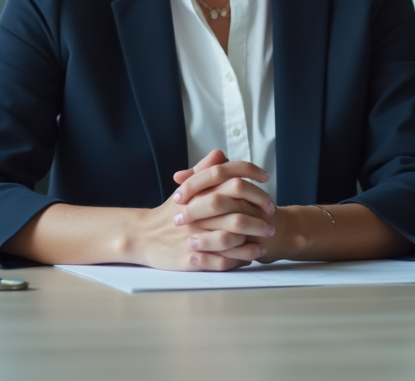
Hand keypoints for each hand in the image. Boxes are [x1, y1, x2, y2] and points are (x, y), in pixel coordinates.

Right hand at [129, 150, 274, 270]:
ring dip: (253, 238)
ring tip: (267, 237)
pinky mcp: (191, 259)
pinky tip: (252, 256)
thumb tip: (220, 154)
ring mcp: (194, 237)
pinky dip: (240, 258)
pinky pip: (222, 260)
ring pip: (231, 237)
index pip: (227, 175)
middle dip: (258, 212)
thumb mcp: (185, 189)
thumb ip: (203, 171)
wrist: (142, 236)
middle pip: (235, 209)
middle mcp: (196, 214)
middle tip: (272, 213)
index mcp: (196, 193)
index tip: (266, 177)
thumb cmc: (170, 212)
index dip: (251, 173)